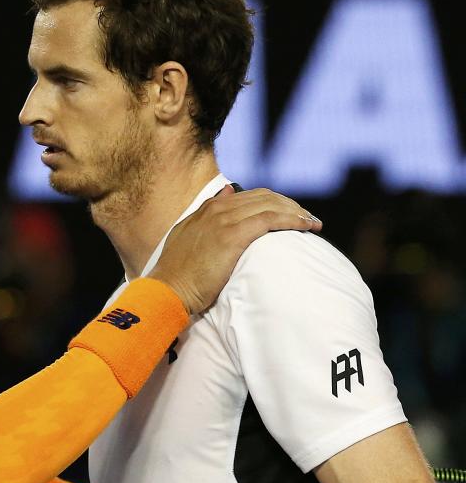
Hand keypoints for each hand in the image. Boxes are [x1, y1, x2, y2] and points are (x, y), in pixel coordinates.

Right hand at [150, 186, 320, 313]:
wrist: (168, 289)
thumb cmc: (179, 274)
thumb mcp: (188, 237)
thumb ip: (206, 217)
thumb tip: (227, 194)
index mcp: (207, 209)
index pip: (249, 196)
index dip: (273, 202)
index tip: (290, 214)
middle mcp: (217, 208)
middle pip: (264, 196)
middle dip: (289, 205)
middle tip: (307, 218)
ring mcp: (224, 219)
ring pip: (270, 204)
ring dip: (296, 212)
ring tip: (313, 223)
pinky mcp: (233, 235)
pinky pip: (271, 219)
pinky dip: (292, 220)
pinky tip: (306, 226)